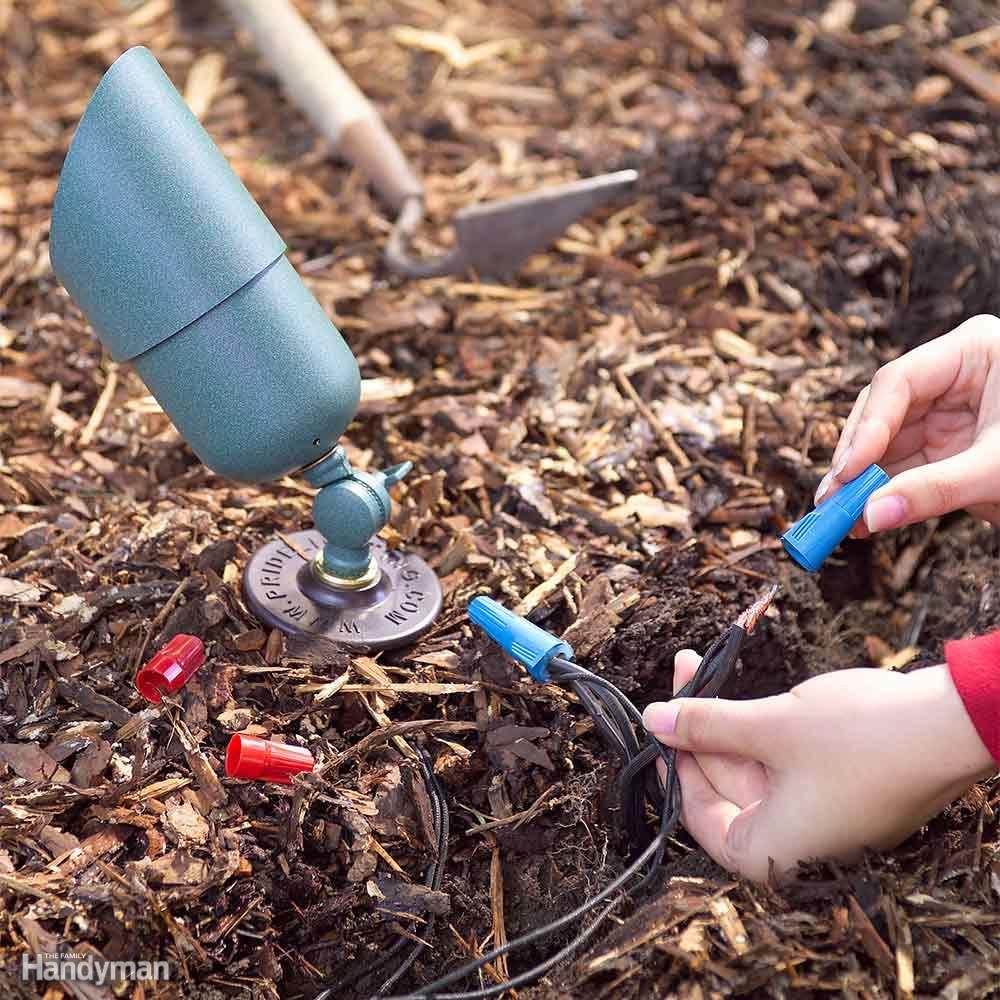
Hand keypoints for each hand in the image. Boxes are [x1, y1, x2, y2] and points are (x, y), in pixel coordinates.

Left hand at [643, 650, 994, 881]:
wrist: (952, 725)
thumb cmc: (860, 736)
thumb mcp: (768, 726)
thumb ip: (704, 726)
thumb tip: (652, 722)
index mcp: (774, 852)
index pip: (700, 819)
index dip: (674, 769)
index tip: (657, 727)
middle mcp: (798, 846)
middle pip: (726, 790)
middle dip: (699, 729)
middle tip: (681, 676)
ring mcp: (823, 820)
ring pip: (755, 772)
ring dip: (727, 722)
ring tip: (701, 666)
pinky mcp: (842, 793)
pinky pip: (785, 766)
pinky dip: (761, 731)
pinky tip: (744, 692)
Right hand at [815, 314, 999, 534]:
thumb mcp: (997, 469)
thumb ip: (934, 490)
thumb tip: (872, 516)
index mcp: (973, 352)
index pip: (898, 382)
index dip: (867, 429)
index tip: (847, 472)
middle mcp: (951, 378)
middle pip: (882, 412)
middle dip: (856, 460)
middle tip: (830, 499)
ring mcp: (946, 413)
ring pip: (884, 443)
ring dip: (860, 483)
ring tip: (838, 517)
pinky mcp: (944, 446)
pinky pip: (900, 467)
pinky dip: (881, 494)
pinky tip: (860, 520)